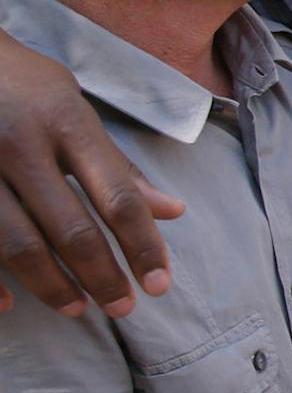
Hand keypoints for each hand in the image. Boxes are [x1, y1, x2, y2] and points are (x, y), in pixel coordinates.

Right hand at [0, 28, 182, 315]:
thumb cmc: (21, 83)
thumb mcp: (72, 105)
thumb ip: (116, 163)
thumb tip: (173, 211)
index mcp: (65, 122)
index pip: (117, 197)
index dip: (143, 246)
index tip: (159, 284)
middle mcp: (21, 144)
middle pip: (72, 229)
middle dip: (102, 277)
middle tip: (123, 307)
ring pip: (19, 244)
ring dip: (51, 285)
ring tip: (75, 308)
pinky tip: (6, 305)